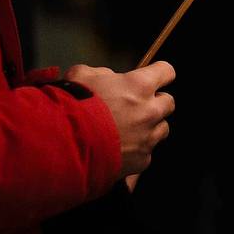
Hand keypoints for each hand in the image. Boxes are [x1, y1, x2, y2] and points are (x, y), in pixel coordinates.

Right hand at [65, 62, 175, 176]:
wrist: (65, 146)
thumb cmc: (73, 107)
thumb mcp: (81, 76)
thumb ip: (100, 74)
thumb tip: (107, 79)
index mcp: (140, 86)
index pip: (166, 71)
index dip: (159, 73)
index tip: (153, 77)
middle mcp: (150, 111)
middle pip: (169, 102)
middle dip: (156, 102)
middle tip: (137, 105)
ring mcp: (148, 138)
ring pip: (162, 129)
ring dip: (151, 127)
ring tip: (130, 130)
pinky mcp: (142, 161)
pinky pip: (147, 153)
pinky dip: (137, 151)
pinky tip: (120, 151)